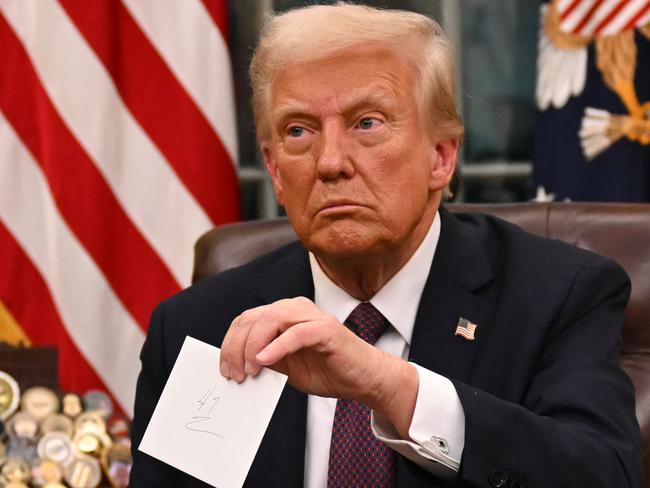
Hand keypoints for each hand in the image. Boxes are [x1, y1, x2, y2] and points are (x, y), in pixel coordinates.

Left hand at [219, 297, 417, 435]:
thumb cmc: (328, 370)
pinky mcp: (326, 328)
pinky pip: (295, 333)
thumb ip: (265, 359)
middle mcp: (296, 308)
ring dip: (253, 346)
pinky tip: (264, 361)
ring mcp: (312, 316)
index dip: (230, 343)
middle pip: (254, 318)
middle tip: (234, 373)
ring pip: (271, 319)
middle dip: (236, 346)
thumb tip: (237, 364)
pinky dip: (276, 347)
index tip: (225, 369)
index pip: (247, 319)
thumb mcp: (287, 367)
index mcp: (284, 314)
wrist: (363, 378)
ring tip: (249, 370)